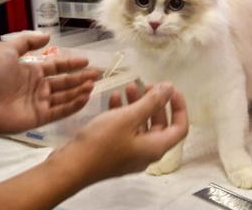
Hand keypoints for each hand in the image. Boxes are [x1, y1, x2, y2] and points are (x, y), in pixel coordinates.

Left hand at [0, 32, 99, 135]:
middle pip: (64, 82)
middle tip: (98, 74)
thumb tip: (48, 36)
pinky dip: (73, 105)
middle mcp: (37, 87)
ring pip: (64, 96)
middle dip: (80, 78)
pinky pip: (60, 111)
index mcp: (31, 70)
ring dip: (79, 91)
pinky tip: (85, 98)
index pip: (56, 67)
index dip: (71, 63)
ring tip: (93, 85)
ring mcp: (39, 103)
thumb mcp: (8, 50)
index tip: (86, 61)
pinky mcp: (38, 118)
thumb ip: (28, 42)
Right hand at [50, 82, 188, 183]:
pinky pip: (125, 130)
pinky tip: (112, 99)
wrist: (72, 166)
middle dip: (154, 102)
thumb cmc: (102, 141)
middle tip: (145, 85)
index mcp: (156, 147)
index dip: (179, 106)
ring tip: (127, 87)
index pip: (180, 127)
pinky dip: (122, 114)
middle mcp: (146, 153)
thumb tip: (170, 88)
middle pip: (160, 125)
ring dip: (136, 105)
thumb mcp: (128, 117)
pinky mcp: (114, 152)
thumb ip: (151, 102)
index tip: (169, 89)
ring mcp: (130, 154)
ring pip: (140, 125)